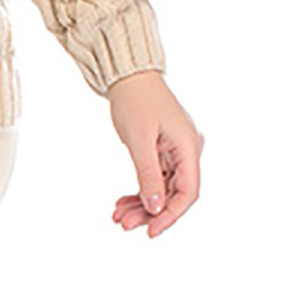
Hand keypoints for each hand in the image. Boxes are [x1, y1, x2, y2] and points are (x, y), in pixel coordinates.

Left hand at [105, 69, 201, 238]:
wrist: (129, 77)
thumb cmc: (136, 101)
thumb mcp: (140, 141)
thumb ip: (148, 175)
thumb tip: (155, 208)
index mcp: (188, 147)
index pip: (188, 192)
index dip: (171, 215)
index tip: (151, 231)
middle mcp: (186, 151)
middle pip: (174, 194)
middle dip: (150, 212)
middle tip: (124, 224)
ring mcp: (175, 152)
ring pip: (162, 189)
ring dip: (141, 205)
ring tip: (118, 216)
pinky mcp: (162, 151)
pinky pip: (154, 179)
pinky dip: (139, 191)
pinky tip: (122, 203)